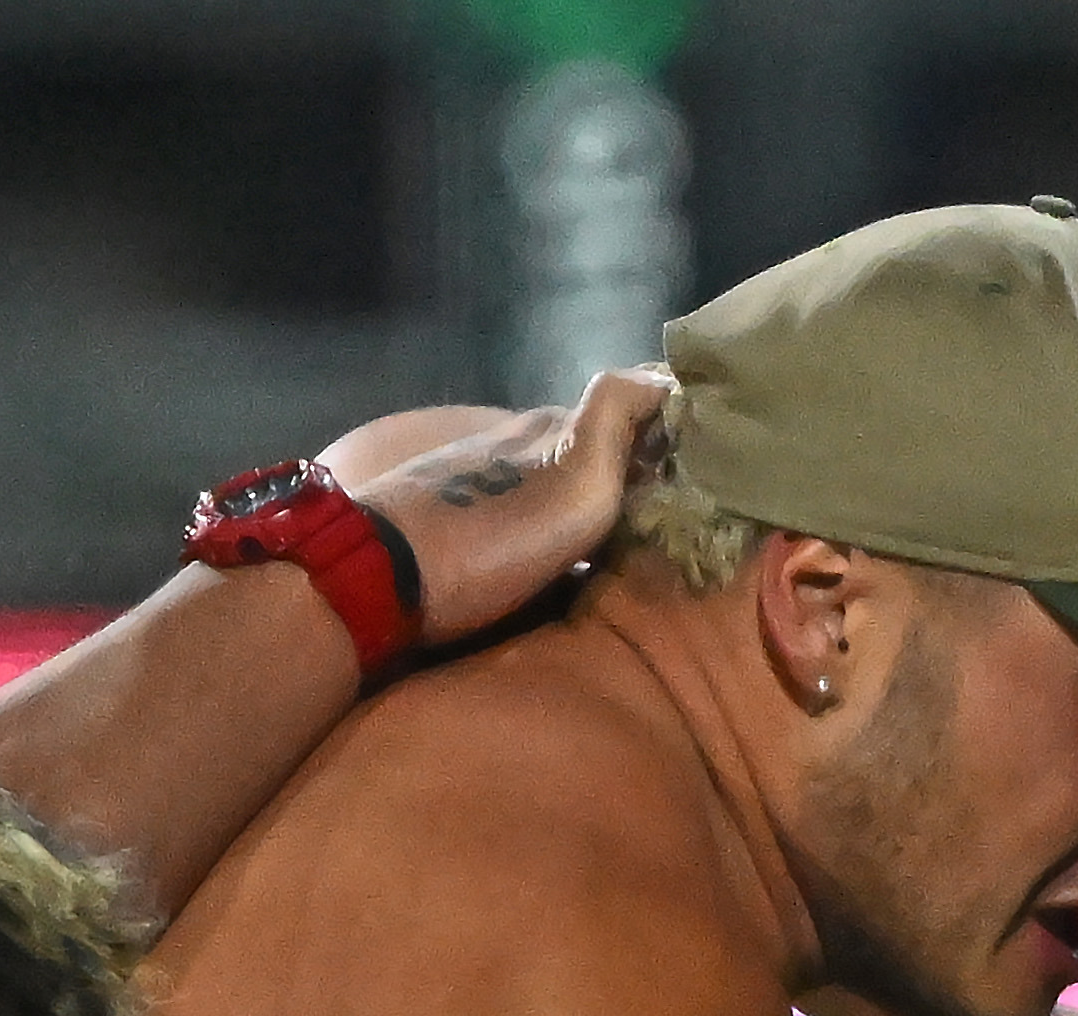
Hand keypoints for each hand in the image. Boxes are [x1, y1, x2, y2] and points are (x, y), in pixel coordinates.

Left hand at [347, 368, 674, 655]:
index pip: (629, 412)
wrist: (374, 580)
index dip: (668, 438)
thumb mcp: (577, 473)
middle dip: (626, 477)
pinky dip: (537, 536)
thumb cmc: (491, 536)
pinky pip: (509, 518)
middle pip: (586, 453)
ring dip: (580, 511)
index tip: (703, 474)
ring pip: (546, 486)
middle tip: (664, 522)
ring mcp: (472, 479)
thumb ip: (618, 414)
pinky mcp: (440, 518)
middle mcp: (512, 441)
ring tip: (612, 552)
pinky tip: (546, 569)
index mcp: (552, 426)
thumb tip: (664, 373)